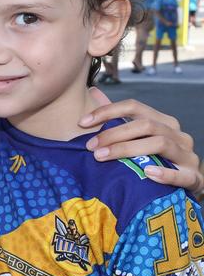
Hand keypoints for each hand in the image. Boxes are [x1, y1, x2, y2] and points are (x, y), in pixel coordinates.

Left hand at [79, 88, 201, 190]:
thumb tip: (93, 91)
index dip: (107, 111)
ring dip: (127, 150)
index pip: (134, 107)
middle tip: (90, 146)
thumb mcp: (136, 138)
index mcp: (163, 122)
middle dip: (113, 134)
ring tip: (102, 157)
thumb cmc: (154, 159)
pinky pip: (181, 174)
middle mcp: (177, 135)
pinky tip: (147, 173)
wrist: (184, 184)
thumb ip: (116, 118)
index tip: (82, 122)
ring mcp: (187, 156)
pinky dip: (164, 173)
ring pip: (160, 144)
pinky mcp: (194, 178)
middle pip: (145, 125)